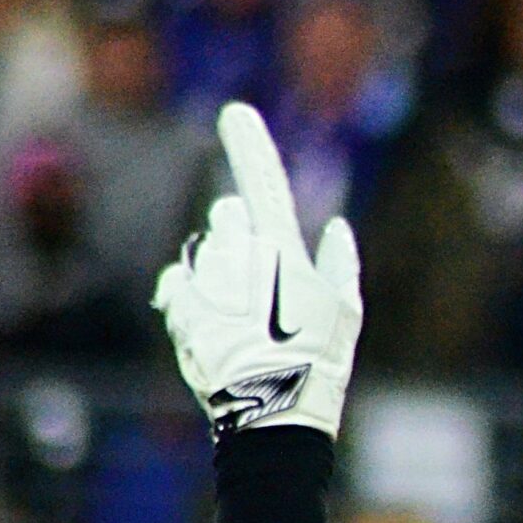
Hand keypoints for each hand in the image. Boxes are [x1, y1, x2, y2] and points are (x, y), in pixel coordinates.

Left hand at [153, 103, 362, 437]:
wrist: (272, 410)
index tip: (233, 112)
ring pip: (205, 250)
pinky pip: (176, 279)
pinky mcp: (179, 305)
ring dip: (219, 268)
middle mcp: (238, 252)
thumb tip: (335, 227)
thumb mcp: (346, 312)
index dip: (248, 142)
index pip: (263, 180)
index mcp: (282, 247)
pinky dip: (188, 292)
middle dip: (240, 232)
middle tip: (259, 275)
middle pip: (228, 215)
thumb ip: (339, 262)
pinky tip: (208, 320)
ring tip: (240, 315)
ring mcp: (206, 278)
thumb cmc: (319, 362)